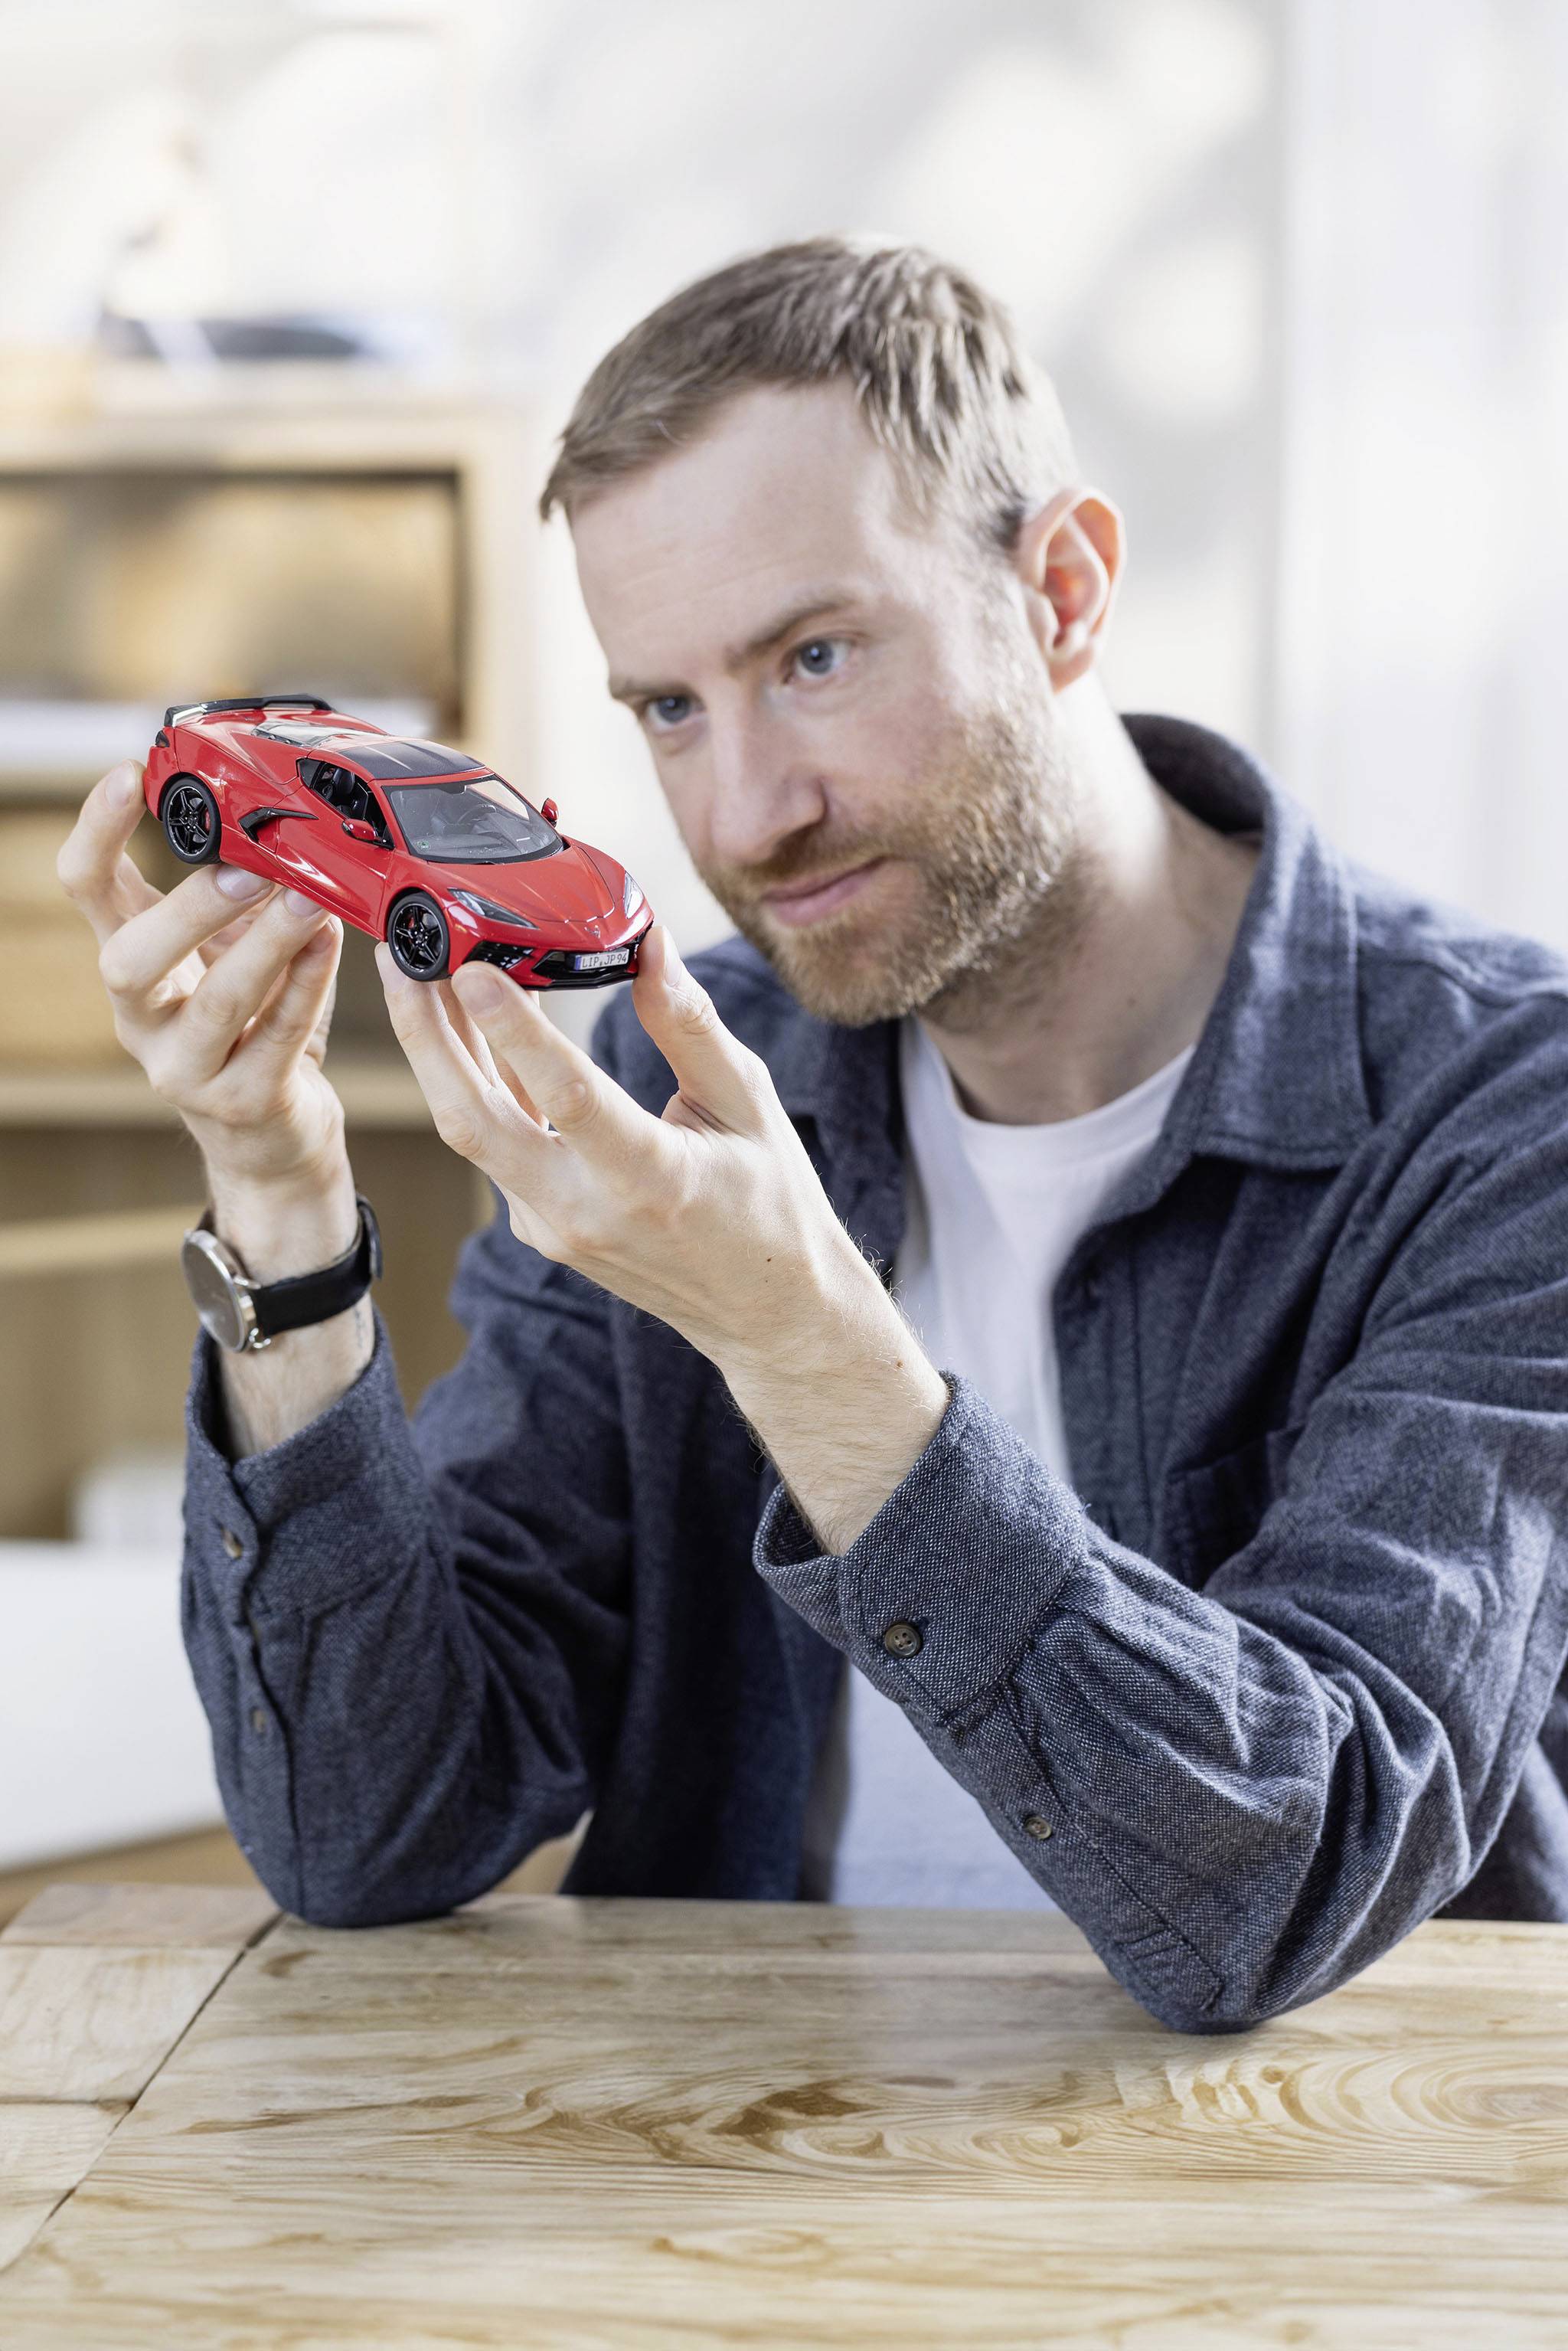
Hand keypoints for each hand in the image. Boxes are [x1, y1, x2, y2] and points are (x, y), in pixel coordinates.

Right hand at [57, 759, 349, 1194]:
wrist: (274, 1134)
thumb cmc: (252, 1023)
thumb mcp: (226, 950)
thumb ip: (231, 891)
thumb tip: (259, 804)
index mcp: (131, 965)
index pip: (86, 891)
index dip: (96, 832)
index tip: (128, 774)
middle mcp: (141, 1019)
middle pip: (127, 962)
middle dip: (186, 909)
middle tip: (246, 866)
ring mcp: (183, 1070)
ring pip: (213, 1005)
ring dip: (264, 946)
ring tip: (308, 898)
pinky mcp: (241, 1103)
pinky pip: (276, 1038)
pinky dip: (306, 986)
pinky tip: (332, 943)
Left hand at [377, 920, 950, 1549]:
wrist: (763, 1312)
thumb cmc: (769, 1201)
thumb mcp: (748, 1102)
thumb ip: (690, 1024)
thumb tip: (649, 942)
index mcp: (650, 1179)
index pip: (566, 1096)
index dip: (512, 1029)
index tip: (469, 968)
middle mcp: (586, 1210)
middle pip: (473, 1119)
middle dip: (425, 1033)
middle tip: (400, 953)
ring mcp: (552, 1227)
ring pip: (470, 1130)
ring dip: (437, 1050)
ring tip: (416, 969)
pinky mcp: (539, 1229)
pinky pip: (494, 1145)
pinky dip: (477, 1080)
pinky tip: (468, 1024)